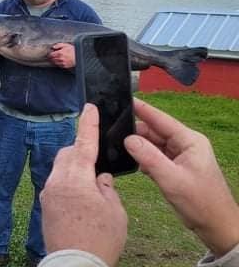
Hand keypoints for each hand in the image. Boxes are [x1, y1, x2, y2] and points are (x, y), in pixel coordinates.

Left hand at [41, 104, 127, 266]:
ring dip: (75, 168)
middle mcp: (57, 181)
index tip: (89, 107)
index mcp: (76, 179)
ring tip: (92, 183)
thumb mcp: (115, 211)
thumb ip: (106, 187)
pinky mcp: (45, 206)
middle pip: (68, 154)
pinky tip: (82, 197)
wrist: (75, 264)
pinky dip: (69, 182)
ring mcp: (48, 193)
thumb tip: (99, 178)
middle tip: (98, 160)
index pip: (84, 144)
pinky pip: (57, 184)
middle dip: (81, 151)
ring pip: (61, 169)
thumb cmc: (99, 239)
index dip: (88, 124)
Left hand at [48, 43, 74, 67]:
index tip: (49, 53)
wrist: (79, 56)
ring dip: (53, 61)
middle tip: (51, 56)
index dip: (49, 54)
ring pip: (54, 63)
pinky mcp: (65, 66)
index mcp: (60, 53)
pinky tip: (59, 61)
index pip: (51, 55)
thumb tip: (53, 47)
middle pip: (52, 59)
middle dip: (51, 57)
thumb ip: (58, 45)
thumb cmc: (73, 50)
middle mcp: (60, 59)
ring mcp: (62, 63)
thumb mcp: (66, 45)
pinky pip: (59, 65)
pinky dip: (58, 63)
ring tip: (55, 58)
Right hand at [125, 99, 238, 256]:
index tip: (125, 100)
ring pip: (153, 144)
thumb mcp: (171, 178)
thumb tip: (128, 139)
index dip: (143, 110)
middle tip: (111, 131)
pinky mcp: (175, 167)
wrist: (215, 225)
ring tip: (115, 145)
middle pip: (155, 131)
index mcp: (189, 141)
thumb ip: (148, 157)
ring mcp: (180, 156)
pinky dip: (143, 158)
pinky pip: (155, 156)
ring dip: (138, 146)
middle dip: (135, 131)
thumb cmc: (199, 201)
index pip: (161, 119)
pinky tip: (130, 161)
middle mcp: (185, 144)